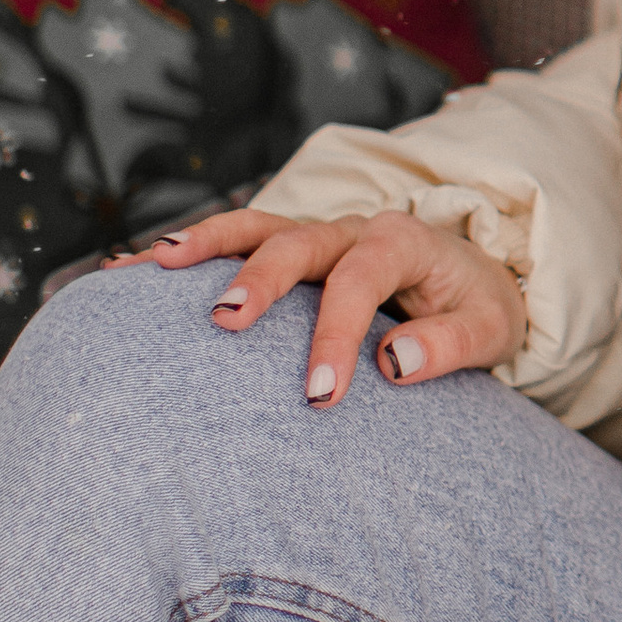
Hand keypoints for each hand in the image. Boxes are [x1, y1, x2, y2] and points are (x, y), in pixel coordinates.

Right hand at [131, 207, 527, 405]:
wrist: (476, 279)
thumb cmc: (479, 308)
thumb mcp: (490, 330)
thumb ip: (450, 345)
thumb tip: (395, 364)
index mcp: (401, 242)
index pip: (361, 282)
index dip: (336, 335)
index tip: (320, 395)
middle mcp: (352, 229)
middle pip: (296, 240)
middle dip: (258, 278)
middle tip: (223, 320)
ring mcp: (316, 236)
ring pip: (253, 226)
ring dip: (204, 242)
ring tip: (151, 265)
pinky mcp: (291, 252)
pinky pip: (234, 244)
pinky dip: (187, 252)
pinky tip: (132, 271)